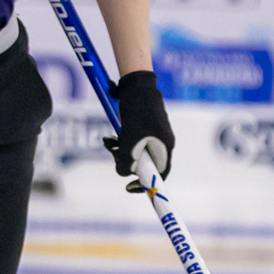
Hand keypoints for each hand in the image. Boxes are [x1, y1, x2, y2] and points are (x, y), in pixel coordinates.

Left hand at [105, 70, 175, 190]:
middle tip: (113, 155)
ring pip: (134, 153)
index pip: (160, 174)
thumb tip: (122, 173)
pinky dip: (119, 142)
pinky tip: (108, 138)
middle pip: (144, 164)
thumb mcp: (129, 141)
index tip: (129, 187)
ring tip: (108, 142)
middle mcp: (161, 142)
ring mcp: (152, 135)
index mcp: (164, 147)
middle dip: (125, 162)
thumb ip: (125, 161)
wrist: (136, 86)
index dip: (145, 184)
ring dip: (119, 151)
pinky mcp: (143, 128)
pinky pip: (130, 142)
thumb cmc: (137, 112)